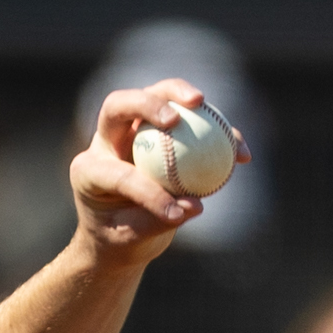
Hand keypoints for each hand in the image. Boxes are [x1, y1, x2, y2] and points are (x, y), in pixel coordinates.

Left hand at [69, 78, 252, 268]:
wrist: (120, 234)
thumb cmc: (119, 239)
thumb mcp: (131, 239)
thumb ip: (158, 222)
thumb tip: (195, 205)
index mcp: (89, 171)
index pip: (119, 174)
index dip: (149, 192)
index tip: (176, 214)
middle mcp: (105, 144)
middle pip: (120, 106)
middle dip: (145, 104)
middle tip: (175, 118)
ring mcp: (131, 132)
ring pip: (152, 97)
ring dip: (178, 93)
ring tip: (202, 102)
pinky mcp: (159, 131)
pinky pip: (189, 120)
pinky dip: (216, 130)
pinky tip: (242, 152)